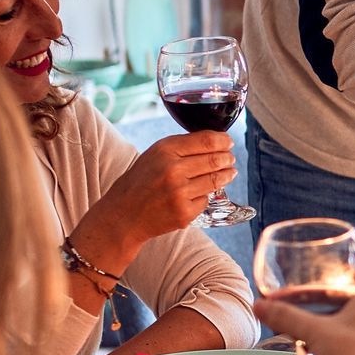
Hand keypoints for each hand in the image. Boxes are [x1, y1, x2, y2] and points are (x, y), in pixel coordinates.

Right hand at [81, 134, 234, 260]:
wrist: (124, 214)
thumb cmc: (141, 182)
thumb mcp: (155, 155)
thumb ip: (181, 147)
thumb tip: (215, 142)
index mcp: (165, 150)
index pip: (206, 140)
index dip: (223, 141)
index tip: (228, 142)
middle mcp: (173, 170)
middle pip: (215, 160)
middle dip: (227, 158)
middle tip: (230, 158)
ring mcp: (180, 193)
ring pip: (215, 181)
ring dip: (226, 175)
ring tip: (229, 173)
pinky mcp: (184, 213)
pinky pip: (205, 200)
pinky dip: (205, 196)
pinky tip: (200, 193)